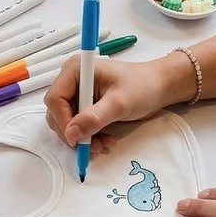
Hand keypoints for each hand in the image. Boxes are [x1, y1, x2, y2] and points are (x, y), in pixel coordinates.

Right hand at [44, 53, 194, 150]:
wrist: (159, 87)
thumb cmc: (142, 87)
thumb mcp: (119, 103)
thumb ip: (94, 118)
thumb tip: (71, 134)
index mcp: (75, 70)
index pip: (55, 99)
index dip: (62, 121)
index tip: (77, 139)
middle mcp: (71, 79)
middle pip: (57, 112)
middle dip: (74, 132)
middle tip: (92, 146)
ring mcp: (78, 92)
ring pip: (67, 122)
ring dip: (82, 137)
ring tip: (103, 145)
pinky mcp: (85, 103)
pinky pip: (78, 124)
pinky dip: (88, 136)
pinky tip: (105, 140)